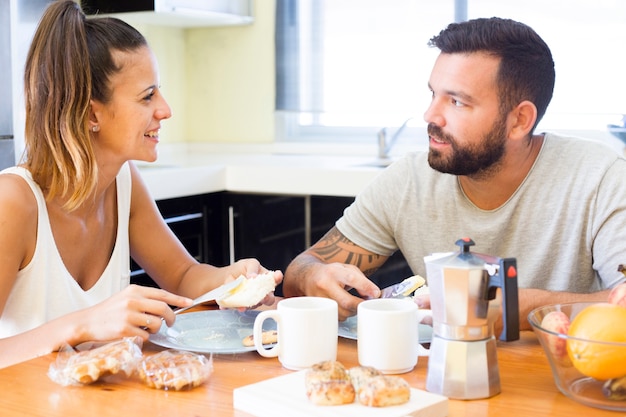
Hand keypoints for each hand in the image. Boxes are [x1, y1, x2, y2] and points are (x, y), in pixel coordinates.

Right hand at [77, 285, 191, 341]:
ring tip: (146, 328)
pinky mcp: (124, 329)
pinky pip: (145, 336)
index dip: (178, 299)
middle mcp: (133, 300)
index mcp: (135, 290)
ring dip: (156, 329)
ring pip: (156, 323)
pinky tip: (136, 334)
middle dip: (171, 318)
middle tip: (170, 324)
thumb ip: (145, 299)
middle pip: (163, 309)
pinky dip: (144, 337)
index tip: (190, 302)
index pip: (162, 294)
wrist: (87, 321)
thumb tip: (167, 306)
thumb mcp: (126, 297)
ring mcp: (128, 315)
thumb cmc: (110, 311)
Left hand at [221, 259, 283, 308]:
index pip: (276, 279)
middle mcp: (263, 292)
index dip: (277, 278)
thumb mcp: (248, 264)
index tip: (277, 276)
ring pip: (254, 305)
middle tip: (263, 297)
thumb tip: (253, 276)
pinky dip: (233, 306)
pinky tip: (227, 306)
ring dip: (248, 306)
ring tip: (241, 306)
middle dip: (267, 299)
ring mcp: (253, 300)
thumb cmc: (242, 269)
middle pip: (269, 298)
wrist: (227, 277)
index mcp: (267, 279)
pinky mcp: (243, 305)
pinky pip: (239, 307)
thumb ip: (252, 268)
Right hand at [299, 262, 380, 320]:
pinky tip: (344, 307)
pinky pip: (336, 318)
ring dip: (353, 311)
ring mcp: (319, 299)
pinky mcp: (317, 309)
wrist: (306, 277)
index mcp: (333, 271)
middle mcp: (324, 285)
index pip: (351, 278)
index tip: (376, 293)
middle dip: (360, 305)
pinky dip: (344, 314)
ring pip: (342, 313)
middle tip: (367, 303)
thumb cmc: (330, 272)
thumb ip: (361, 279)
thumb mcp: (345, 268)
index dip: (366, 287)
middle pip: (347, 302)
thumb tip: (372, 295)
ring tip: (353, 303)